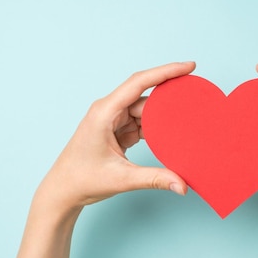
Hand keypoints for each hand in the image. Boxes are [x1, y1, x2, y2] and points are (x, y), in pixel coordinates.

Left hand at [35, 62, 194, 211]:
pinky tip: (169, 134)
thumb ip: (155, 179)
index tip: (188, 66)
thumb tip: (182, 185)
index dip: (165, 71)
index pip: (139, 82)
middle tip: (194, 100)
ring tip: (185, 122)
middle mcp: (108, 110)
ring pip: (145, 111)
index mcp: (104, 112)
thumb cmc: (82, 179)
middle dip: (169, 99)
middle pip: (145, 97)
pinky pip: (141, 122)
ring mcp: (112, 120)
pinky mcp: (117, 130)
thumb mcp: (122, 179)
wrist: (63, 191)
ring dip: (163, 118)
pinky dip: (156, 128)